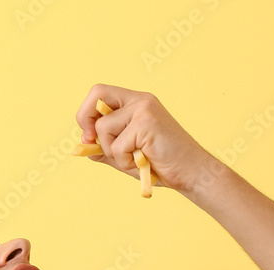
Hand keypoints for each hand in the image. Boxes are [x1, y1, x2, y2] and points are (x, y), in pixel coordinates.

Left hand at [75, 84, 219, 195]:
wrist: (191, 173)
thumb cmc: (160, 164)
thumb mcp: (125, 155)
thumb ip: (104, 148)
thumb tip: (82, 144)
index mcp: (135, 102)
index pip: (99, 92)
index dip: (86, 113)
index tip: (89, 136)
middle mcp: (140, 100)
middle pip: (96, 92)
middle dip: (85, 119)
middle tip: (92, 141)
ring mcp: (144, 109)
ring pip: (103, 128)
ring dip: (112, 152)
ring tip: (133, 159)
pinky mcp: (147, 123)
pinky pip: (116, 146)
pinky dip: (124, 161)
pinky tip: (143, 162)